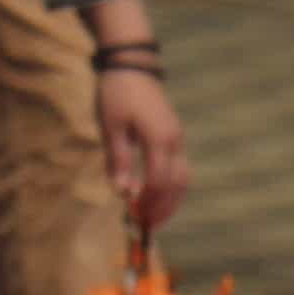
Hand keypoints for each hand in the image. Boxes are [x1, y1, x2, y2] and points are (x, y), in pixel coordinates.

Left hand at [91, 58, 182, 228]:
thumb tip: (122, 193)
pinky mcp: (173, 137)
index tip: (136, 220)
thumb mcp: (110, 127)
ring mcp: (177, 139)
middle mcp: (174, 142)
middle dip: (164, 207)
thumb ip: (119, 160)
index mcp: (159, 140)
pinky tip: (156, 193)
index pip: (159, 181)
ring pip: (183, 177)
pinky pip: (179, 167)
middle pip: (177, 184)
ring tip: (156, 215)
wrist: (132, 67)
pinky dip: (170, 185)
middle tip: (149, 227)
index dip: (149, 203)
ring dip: (171, 199)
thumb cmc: (117, 95)